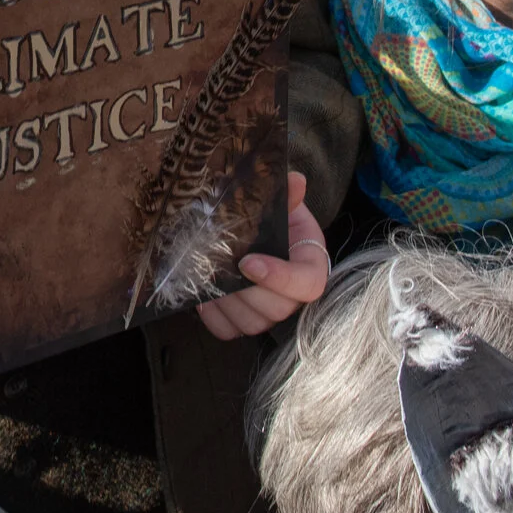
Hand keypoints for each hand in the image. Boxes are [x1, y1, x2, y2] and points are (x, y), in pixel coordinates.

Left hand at [196, 172, 330, 339]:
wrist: (262, 232)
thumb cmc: (276, 219)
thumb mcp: (283, 203)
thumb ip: (288, 195)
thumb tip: (296, 181)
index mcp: (310, 265)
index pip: (307, 285)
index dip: (280, 278)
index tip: (248, 261)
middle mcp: (293, 296)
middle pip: (277, 309)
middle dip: (245, 290)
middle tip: (221, 267)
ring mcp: (269, 312)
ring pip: (252, 324)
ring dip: (227, 302)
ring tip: (208, 277)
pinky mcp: (244, 320)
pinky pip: (228, 331)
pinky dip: (213, 316)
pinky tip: (202, 294)